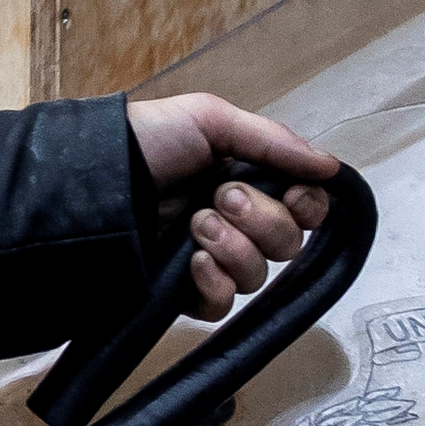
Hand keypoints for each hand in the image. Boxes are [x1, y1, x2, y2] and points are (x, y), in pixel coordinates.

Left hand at [124, 89, 322, 315]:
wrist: (93, 178)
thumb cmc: (149, 139)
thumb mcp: (210, 120)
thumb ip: (274, 142)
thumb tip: (332, 167)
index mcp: (249, 182)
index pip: (306, 210)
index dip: (307, 207)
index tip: (292, 195)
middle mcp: (236, 223)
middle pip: (288, 245)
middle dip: (260, 220)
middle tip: (220, 197)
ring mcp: (211, 260)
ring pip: (257, 276)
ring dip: (233, 247)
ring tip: (195, 225)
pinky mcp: (184, 292)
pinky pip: (223, 305)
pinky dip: (214, 284)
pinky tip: (191, 262)